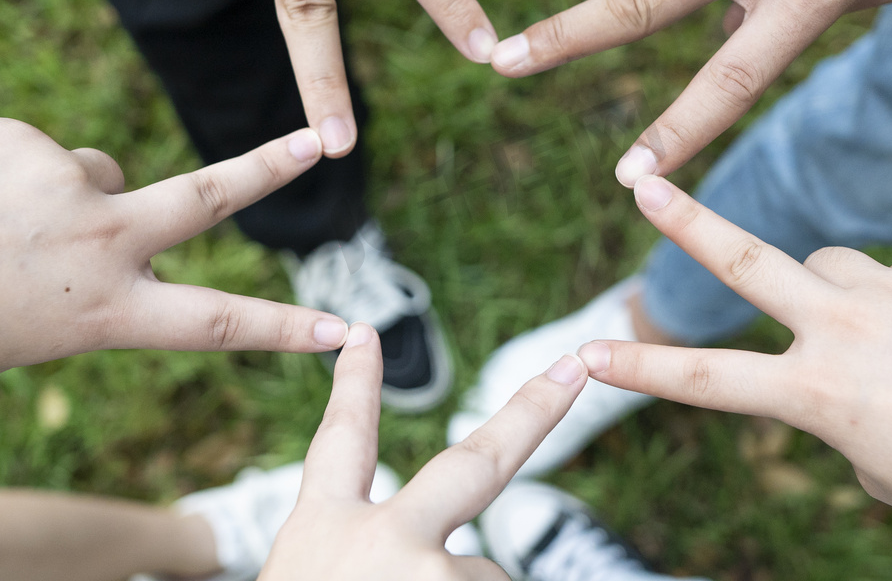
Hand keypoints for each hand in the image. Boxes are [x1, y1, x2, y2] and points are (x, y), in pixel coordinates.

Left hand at [0, 118, 348, 378]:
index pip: (216, 323)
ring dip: (68, 194)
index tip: (343, 332)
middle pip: (209, 196)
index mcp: (104, 309)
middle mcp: (100, 242)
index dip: (284, 329)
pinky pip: (42, 153)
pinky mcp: (23, 139)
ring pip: (100, 173)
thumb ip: (101, 274)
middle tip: (316, 140)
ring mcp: (64, 182)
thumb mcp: (42, 328)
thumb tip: (126, 197)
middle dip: (271, 167)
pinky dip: (14, 173)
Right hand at [260, 324, 587, 579]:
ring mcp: (432, 571)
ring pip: (487, 578)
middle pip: (477, 461)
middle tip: (577, 368)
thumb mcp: (314, 577)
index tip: (364, 335)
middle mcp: (384, 539)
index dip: (355, 387)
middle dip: (533, 410)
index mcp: (323, 531)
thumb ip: (371, 556)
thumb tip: (452, 555)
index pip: (341, 442)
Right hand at [579, 175, 891, 556]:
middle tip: (644, 182)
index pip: (707, 379)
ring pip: (830, 263)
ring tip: (886, 336)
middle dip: (687, 221)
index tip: (585, 355)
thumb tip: (838, 347)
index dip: (639, 370)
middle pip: (748, 262)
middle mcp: (846, 330)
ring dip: (832, 291)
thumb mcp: (876, 464)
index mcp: (819, 395)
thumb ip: (837, 400)